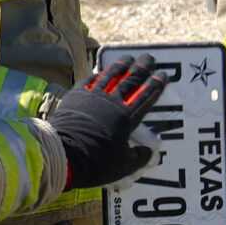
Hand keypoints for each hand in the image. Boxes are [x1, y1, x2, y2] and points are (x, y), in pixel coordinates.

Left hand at [50, 53, 177, 189]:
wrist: (63, 155)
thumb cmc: (95, 162)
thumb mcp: (123, 166)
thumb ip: (139, 157)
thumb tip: (149, 152)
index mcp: (127, 118)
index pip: (146, 96)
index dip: (156, 84)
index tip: (162, 75)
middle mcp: (112, 103)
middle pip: (130, 80)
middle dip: (142, 68)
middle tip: (149, 58)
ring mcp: (93, 97)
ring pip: (110, 76)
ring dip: (121, 65)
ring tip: (128, 58)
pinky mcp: (76, 97)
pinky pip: (89, 81)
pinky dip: (98, 75)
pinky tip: (101, 72)